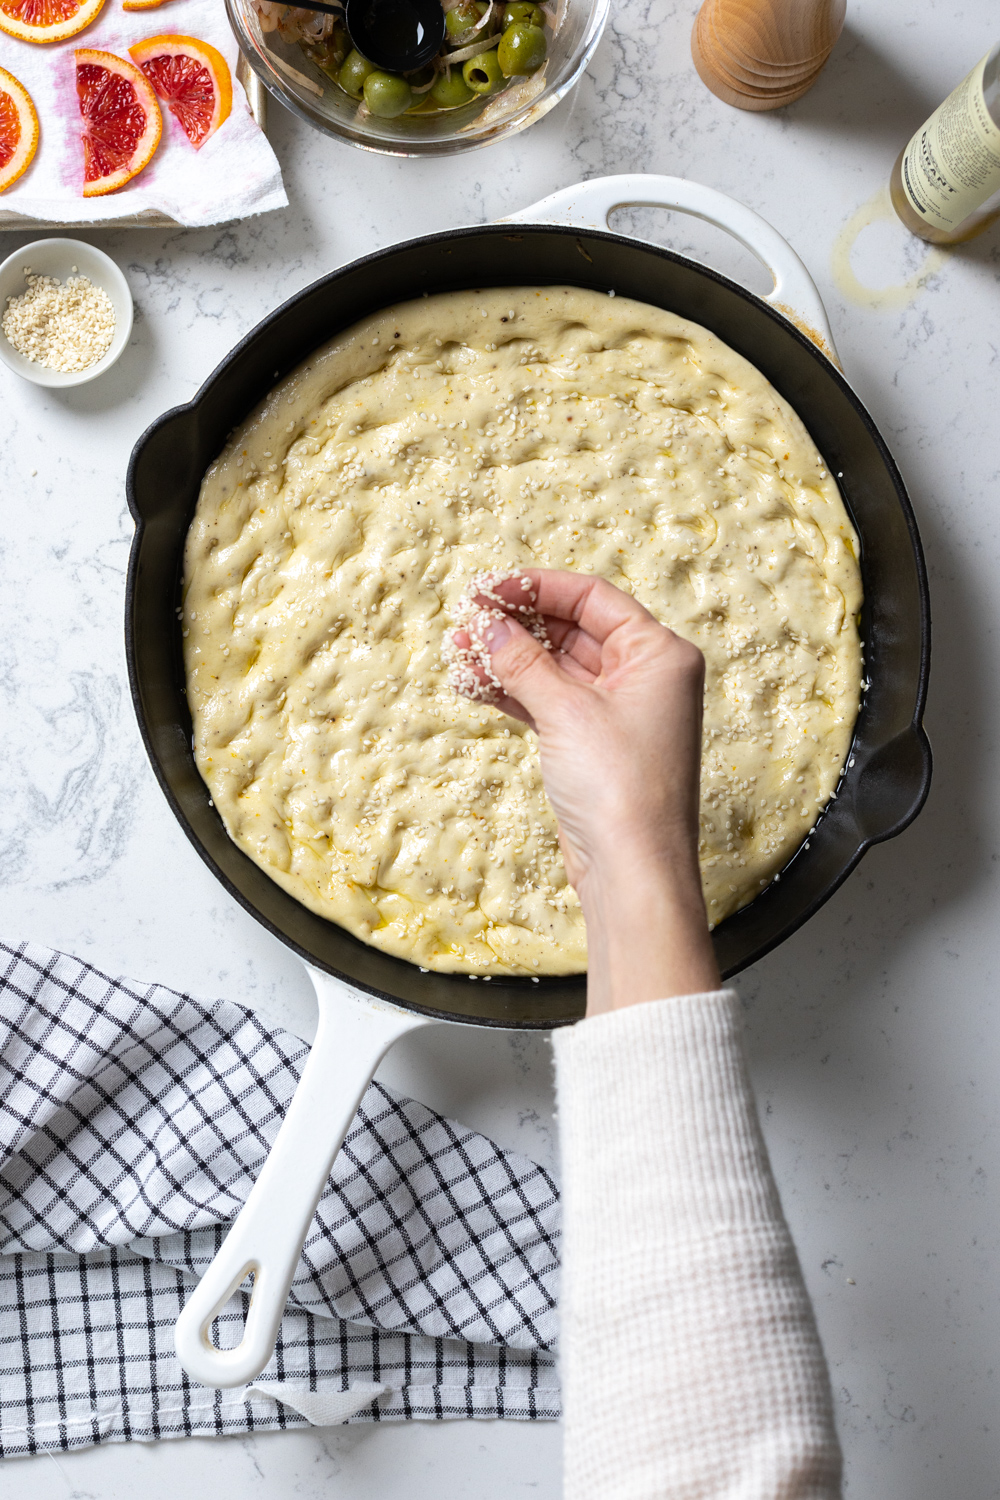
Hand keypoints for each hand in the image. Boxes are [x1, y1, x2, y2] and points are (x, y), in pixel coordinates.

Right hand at [450, 571, 720, 1011]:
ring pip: (555, 668)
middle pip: (572, 630)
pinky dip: (514, 693)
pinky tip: (472, 684)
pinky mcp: (592, 745)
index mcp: (659, 654)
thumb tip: (488, 624)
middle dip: (516, 624)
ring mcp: (618, 713)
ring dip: (507, 659)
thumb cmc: (620, 787)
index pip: (594, 598)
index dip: (539, 587)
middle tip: (466, 618)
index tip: (490, 587)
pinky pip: (548, 703)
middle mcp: (645, 678)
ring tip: (457, 650)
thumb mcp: (566, 711)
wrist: (631, 870)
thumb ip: (524, 661)